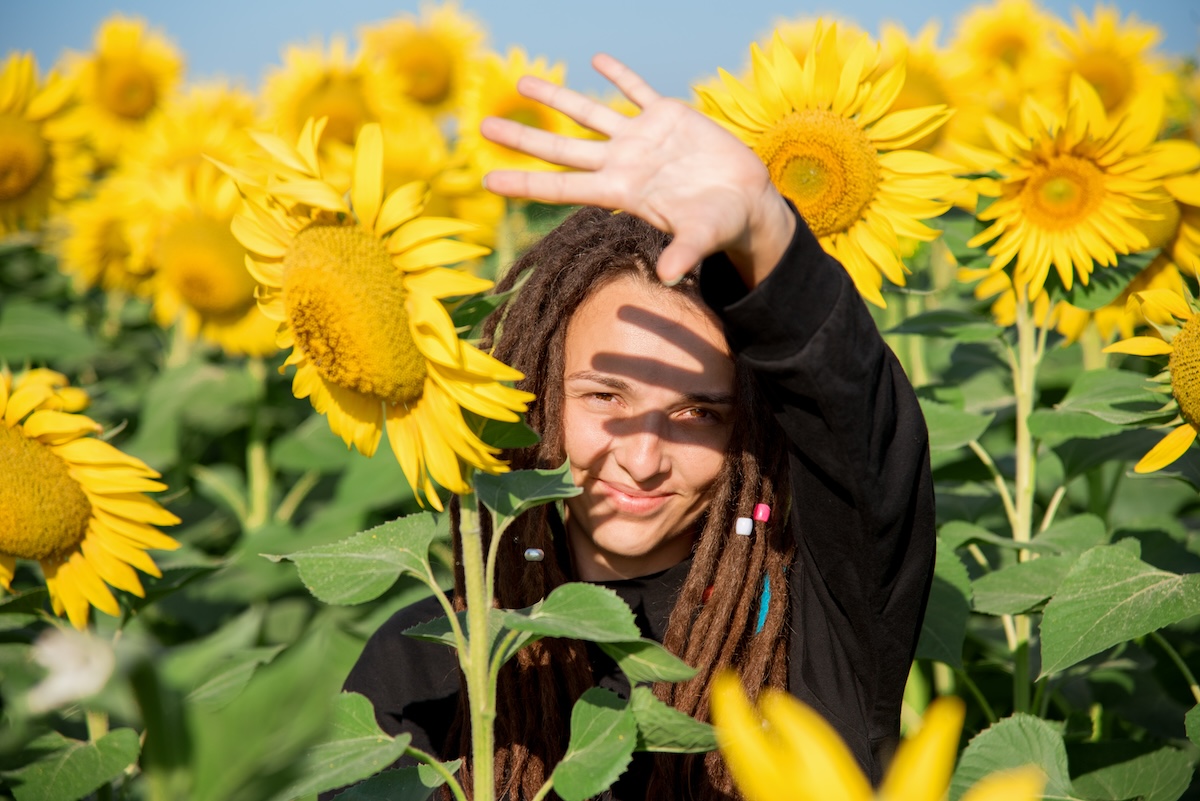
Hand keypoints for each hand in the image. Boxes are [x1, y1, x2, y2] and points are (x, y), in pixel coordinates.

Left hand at [480, 53, 794, 287]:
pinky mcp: (669, 116)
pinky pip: (637, 89)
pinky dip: (619, 73)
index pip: (560, 187)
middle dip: (523, 137)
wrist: (746, 201)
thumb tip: (670, 276)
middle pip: (560, 149)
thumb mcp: (701, 237)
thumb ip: (683, 252)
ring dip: (557, 97)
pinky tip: (597, 59)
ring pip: (589, 112)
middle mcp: (622, 162)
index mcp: (620, 190)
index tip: (486, 179)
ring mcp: (642, 138)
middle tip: (483, 126)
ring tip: (524, 82)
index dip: (523, 182)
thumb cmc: (720, 224)